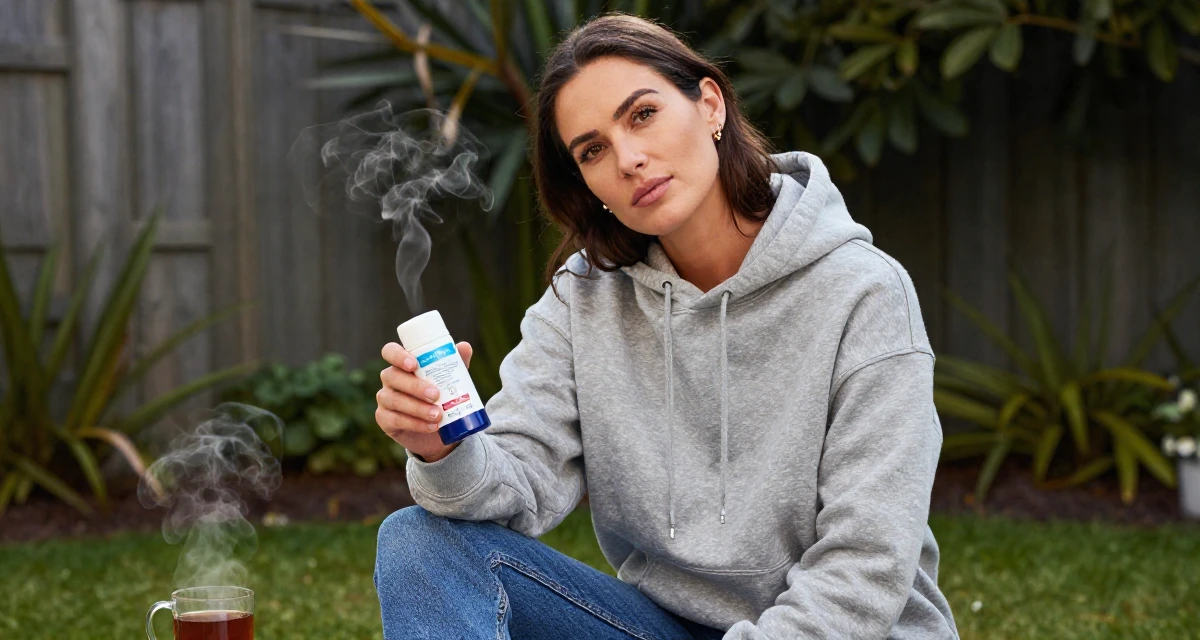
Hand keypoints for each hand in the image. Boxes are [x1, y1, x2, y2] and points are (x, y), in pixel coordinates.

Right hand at [376, 341, 473, 461]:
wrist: (441, 430)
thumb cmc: (443, 397)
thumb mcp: (451, 380)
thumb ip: (456, 363)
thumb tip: (465, 347)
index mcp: (402, 364)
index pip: (390, 351)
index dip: (398, 356)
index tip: (414, 365)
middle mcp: (390, 379)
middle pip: (392, 376)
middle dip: (414, 386)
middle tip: (435, 394)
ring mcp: (385, 399)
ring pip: (393, 399)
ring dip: (417, 408)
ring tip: (438, 415)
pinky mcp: (384, 420)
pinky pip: (394, 420)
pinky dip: (414, 424)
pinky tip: (431, 426)